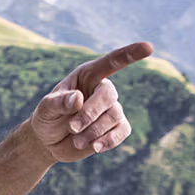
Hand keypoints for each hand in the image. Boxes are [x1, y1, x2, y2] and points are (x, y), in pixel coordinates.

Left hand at [30, 41, 153, 164]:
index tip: (149, 47)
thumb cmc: (47, 118)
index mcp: (88, 76)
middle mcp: (102, 89)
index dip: (130, 54)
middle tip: (72, 127)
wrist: (49, 142)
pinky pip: (122, 131)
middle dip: (91, 113)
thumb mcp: (46, 108)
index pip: (112, 62)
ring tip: (76, 140)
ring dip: (94, 131)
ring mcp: (111, 109)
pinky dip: (109, 140)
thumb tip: (78, 98)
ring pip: (114, 116)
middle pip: (109, 95)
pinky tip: (95, 147)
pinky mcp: (115, 128)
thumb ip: (58, 102)